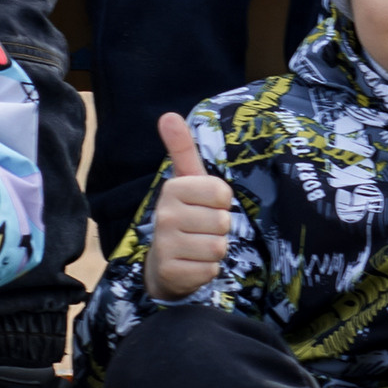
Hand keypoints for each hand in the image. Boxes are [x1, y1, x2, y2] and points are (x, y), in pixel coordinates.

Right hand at [145, 109, 235, 301]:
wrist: (164, 264)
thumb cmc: (185, 216)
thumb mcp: (187, 182)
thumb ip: (182, 149)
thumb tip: (168, 114)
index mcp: (173, 189)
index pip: (222, 193)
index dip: (221, 203)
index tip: (204, 206)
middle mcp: (165, 215)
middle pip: (223, 221)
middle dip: (218, 228)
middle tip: (200, 230)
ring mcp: (166, 245)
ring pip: (218, 246)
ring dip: (214, 250)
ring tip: (197, 246)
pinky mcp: (172, 273)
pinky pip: (211, 269)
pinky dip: (208, 269)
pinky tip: (193, 264)